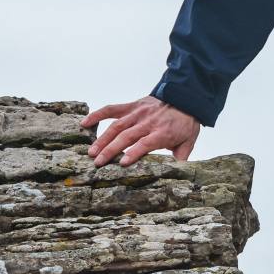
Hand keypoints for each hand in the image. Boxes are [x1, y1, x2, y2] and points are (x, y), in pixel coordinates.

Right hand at [80, 96, 200, 167]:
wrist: (186, 98)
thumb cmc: (185, 124)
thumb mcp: (188, 142)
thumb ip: (180, 158)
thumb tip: (176, 175)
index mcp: (162, 132)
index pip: (145, 143)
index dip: (133, 153)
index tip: (121, 164)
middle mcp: (148, 122)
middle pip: (127, 136)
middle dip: (110, 150)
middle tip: (97, 163)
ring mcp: (138, 113)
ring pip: (117, 126)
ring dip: (102, 139)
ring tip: (91, 152)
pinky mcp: (132, 106)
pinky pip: (113, 109)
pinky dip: (98, 115)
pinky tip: (85, 123)